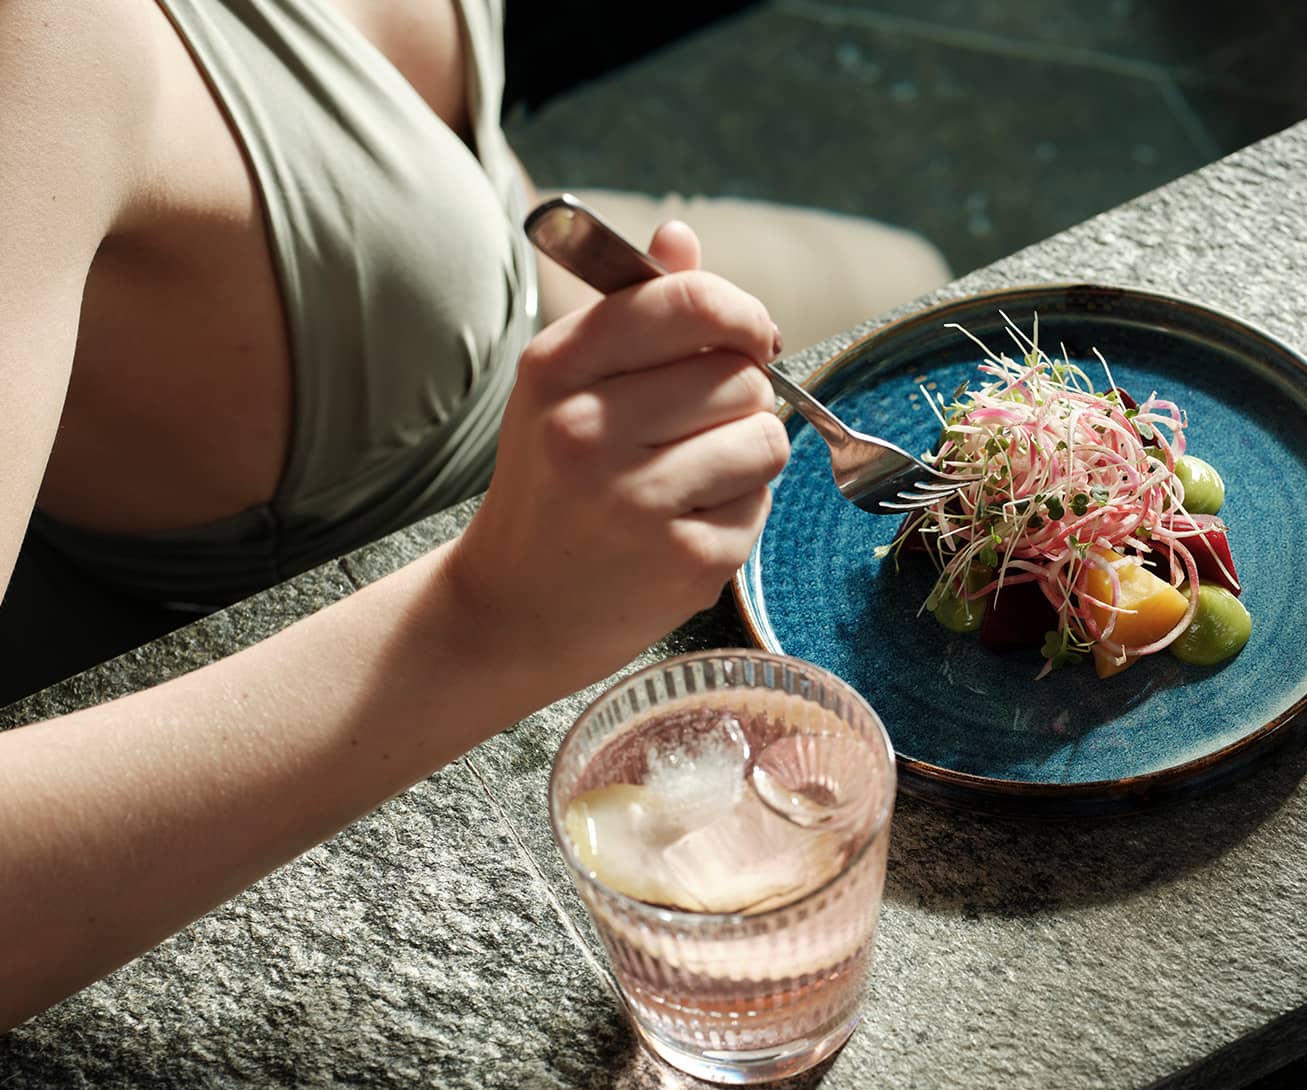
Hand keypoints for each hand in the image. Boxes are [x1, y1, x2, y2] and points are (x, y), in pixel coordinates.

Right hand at [447, 222, 787, 693]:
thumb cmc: (553, 484)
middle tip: (696, 431)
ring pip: (765, 438)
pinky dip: (740, 510)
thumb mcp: (567, 387)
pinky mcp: (685, 560)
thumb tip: (680, 237)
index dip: (741, 313)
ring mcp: (636, 500)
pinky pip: (762, 502)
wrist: (515, 610)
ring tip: (690, 479)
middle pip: (741, 374)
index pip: (687, 302)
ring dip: (747, 454)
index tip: (750, 336)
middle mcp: (587, 430)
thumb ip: (634, 311)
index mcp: (557, 367)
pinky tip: (685, 525)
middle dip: (741, 397)